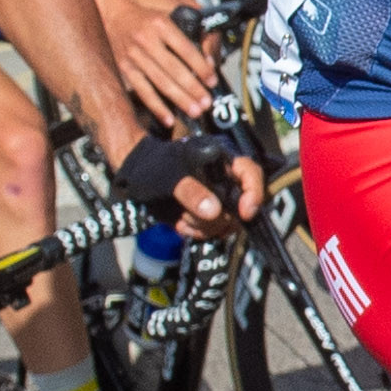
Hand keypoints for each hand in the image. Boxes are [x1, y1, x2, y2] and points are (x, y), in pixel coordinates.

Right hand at [108, 1, 219, 128]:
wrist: (113, 16)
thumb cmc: (147, 20)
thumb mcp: (169, 17)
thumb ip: (191, 35)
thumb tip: (209, 61)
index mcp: (161, 25)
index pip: (185, 49)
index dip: (201, 67)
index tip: (212, 81)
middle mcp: (146, 40)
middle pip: (173, 68)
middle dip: (193, 88)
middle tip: (207, 102)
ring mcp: (133, 56)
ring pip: (160, 82)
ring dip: (179, 99)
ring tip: (195, 111)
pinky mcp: (124, 69)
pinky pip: (143, 91)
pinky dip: (156, 107)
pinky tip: (169, 119)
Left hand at [112, 127, 261, 239]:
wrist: (137, 174)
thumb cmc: (152, 166)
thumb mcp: (168, 177)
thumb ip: (191, 192)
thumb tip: (215, 212)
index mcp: (221, 159)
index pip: (251, 174)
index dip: (254, 194)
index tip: (244, 214)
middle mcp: (225, 178)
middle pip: (241, 205)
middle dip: (215, 218)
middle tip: (187, 216)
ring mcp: (219, 196)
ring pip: (227, 222)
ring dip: (203, 226)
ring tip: (181, 218)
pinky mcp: (210, 212)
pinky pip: (215, 230)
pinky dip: (197, 231)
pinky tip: (180, 223)